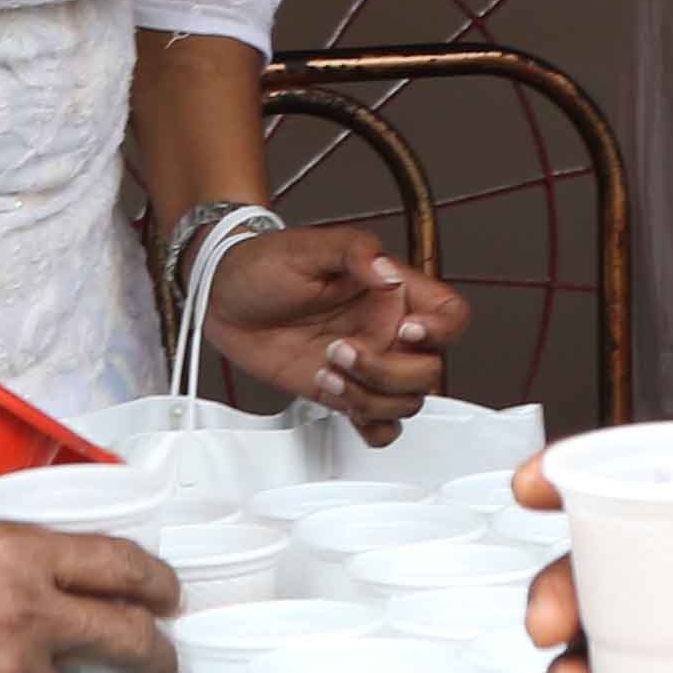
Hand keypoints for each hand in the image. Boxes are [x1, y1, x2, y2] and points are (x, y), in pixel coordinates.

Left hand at [202, 222, 465, 436]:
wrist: (222, 296)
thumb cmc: (265, 264)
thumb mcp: (309, 246)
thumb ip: (356, 253)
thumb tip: (390, 274)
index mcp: (393, 292)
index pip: (450, 316)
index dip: (440, 332)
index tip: (405, 331)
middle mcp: (387, 331)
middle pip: (429, 371)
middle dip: (386, 371)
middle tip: (340, 350)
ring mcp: (368, 366)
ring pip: (406, 402)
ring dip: (369, 396)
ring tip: (326, 371)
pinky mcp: (344, 392)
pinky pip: (380, 426)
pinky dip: (368, 425)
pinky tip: (337, 398)